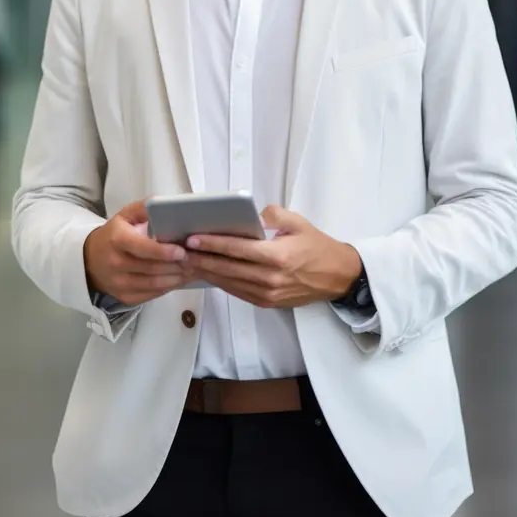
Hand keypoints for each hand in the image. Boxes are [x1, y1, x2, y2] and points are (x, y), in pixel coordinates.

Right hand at [83, 199, 195, 304]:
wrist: (90, 260)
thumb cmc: (114, 234)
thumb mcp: (125, 215)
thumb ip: (144, 208)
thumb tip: (166, 205)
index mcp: (117, 239)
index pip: (142, 248)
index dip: (164, 251)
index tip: (182, 251)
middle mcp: (116, 263)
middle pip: (152, 268)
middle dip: (176, 265)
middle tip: (195, 260)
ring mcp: (119, 283)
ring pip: (154, 284)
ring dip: (176, 278)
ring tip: (192, 270)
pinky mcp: (124, 297)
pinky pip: (151, 294)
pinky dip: (168, 288)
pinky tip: (180, 280)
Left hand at [183, 203, 361, 308]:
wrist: (337, 277)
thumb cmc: (317, 247)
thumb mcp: (299, 223)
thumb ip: (274, 215)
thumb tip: (253, 213)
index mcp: (277, 256)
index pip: (237, 249)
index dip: (212, 244)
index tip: (192, 239)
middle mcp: (270, 278)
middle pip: (227, 268)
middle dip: (201, 259)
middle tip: (180, 251)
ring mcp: (267, 293)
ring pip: (229, 283)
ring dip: (207, 272)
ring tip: (188, 262)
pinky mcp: (267, 302)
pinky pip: (238, 292)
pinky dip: (221, 282)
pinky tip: (209, 273)